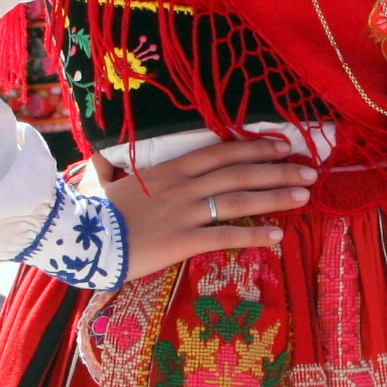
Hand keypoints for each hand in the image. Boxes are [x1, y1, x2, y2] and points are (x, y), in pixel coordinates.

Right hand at [93, 137, 313, 281]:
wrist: (75, 238)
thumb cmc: (89, 210)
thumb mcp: (102, 181)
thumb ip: (109, 167)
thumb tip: (98, 156)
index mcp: (169, 169)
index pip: (220, 152)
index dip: (254, 147)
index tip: (282, 145)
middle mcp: (182, 186)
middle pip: (239, 173)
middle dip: (278, 170)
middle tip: (310, 169)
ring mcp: (184, 212)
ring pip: (239, 200)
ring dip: (276, 197)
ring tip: (305, 195)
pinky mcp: (182, 240)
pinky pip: (224, 236)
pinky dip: (254, 235)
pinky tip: (278, 236)